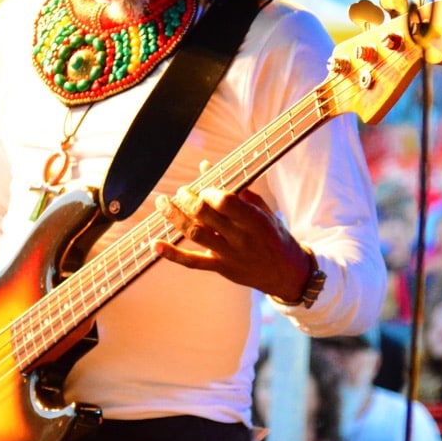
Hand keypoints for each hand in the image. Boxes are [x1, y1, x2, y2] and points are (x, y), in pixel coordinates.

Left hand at [153, 184, 308, 300]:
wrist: (286, 273)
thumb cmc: (273, 235)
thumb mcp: (263, 211)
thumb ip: (237, 191)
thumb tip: (207, 167)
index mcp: (255, 220)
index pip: (226, 202)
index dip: (210, 191)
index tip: (205, 187)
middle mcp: (240, 238)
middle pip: (206, 215)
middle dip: (188, 199)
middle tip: (181, 191)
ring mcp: (229, 255)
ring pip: (195, 234)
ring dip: (174, 217)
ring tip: (162, 203)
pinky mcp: (220, 268)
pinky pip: (192, 262)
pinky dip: (172, 253)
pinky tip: (156, 244)